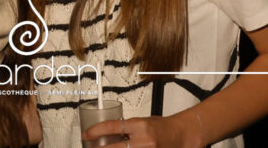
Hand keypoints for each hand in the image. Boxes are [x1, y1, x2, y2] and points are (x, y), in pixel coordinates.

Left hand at [83, 112, 199, 147]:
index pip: (112, 127)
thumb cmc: (162, 127)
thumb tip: (107, 135)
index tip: (87, 134)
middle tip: (91, 147)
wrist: (180, 135)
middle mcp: (143, 140)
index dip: (96, 131)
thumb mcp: (142, 122)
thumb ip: (127, 129)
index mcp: (139, 125)